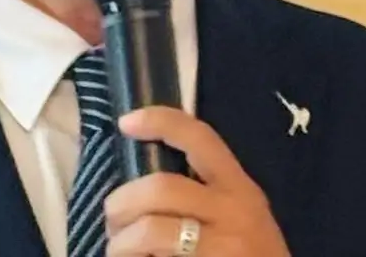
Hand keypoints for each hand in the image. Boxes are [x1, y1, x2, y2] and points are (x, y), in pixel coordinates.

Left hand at [105, 106, 291, 256]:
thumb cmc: (253, 256)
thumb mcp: (242, 216)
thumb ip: (205, 194)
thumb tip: (142, 183)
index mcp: (240, 189)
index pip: (200, 138)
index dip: (160, 122)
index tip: (126, 122)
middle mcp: (234, 213)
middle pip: (161, 188)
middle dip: (122, 201)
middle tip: (113, 218)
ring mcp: (221, 248)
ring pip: (151, 230)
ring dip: (121, 241)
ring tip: (118, 249)